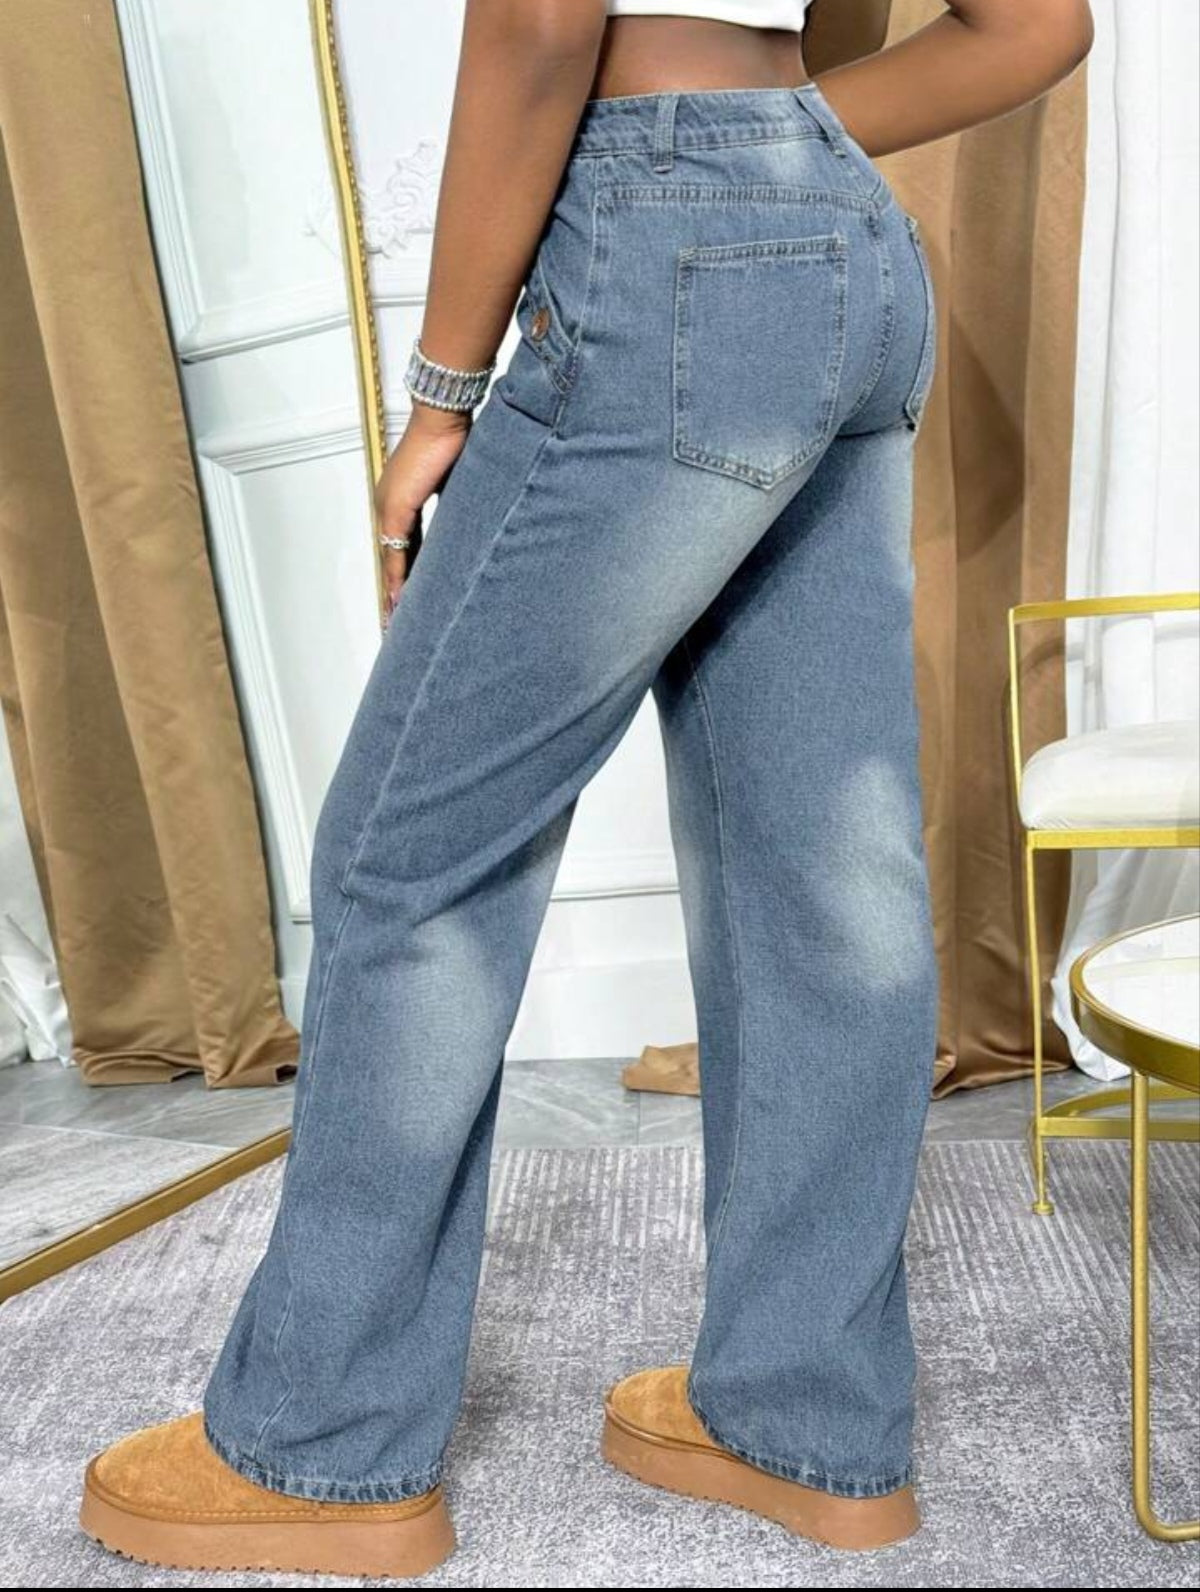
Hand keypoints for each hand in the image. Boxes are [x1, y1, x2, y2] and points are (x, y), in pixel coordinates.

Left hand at [374, 404, 471, 611]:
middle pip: (391, 557)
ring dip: (394, 591)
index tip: (408, 595)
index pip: (403, 545)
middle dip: (395, 589)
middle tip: (396, 617)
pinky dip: (398, 579)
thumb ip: (456, 504)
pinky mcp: (395, 511)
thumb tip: (470, 518)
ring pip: (390, 560)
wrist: (442, 419)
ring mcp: (388, 509)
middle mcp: (389, 506)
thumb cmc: (451, 441)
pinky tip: (400, 600)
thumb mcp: (456, 482)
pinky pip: (396, 553)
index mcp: (402, 499)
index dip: (406, 572)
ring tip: (397, 618)